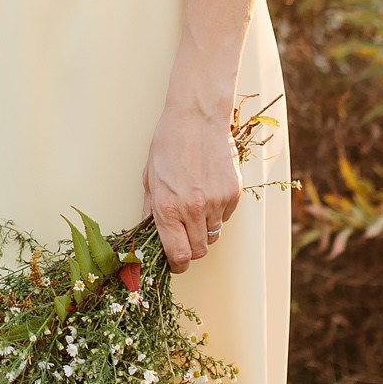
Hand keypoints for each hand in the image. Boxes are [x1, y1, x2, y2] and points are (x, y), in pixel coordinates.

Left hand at [143, 100, 241, 273]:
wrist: (197, 118)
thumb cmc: (168, 145)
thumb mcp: (150, 178)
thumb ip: (150, 211)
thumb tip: (149, 235)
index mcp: (168, 208)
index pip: (178, 256)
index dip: (177, 264)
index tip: (175, 262)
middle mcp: (193, 210)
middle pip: (198, 251)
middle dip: (190, 249)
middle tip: (185, 235)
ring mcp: (216, 202)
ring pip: (213, 235)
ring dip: (204, 229)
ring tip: (195, 205)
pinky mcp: (233, 194)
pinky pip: (226, 217)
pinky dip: (218, 212)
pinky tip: (208, 191)